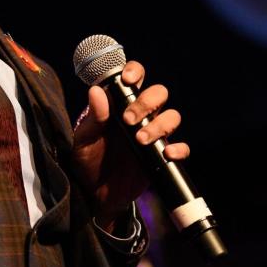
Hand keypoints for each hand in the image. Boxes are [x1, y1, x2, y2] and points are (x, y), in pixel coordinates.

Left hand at [70, 60, 189, 230]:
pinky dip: (179, 148)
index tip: (128, 80)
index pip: (134, 78)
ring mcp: (154, 135)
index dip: (135, 72)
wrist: (95, 194)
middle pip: (159, 93)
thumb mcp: (84, 140)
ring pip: (172, 116)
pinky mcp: (162, 156)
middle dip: (147, 102)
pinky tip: (166, 154)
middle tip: (128, 120)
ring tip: (140, 140)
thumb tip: (96, 91)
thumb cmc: (88, 160)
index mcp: (119, 105)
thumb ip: (93, 118)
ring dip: (160, 124)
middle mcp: (140, 115)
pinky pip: (181, 147)